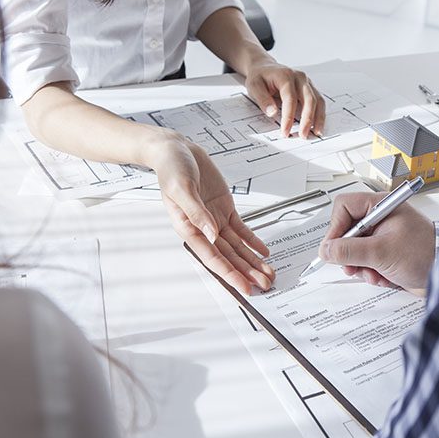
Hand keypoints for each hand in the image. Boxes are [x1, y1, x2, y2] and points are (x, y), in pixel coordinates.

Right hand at [144, 130, 274, 295]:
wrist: (176, 150)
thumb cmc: (170, 168)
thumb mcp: (181, 188)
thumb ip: (196, 212)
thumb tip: (211, 234)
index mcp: (188, 228)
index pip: (212, 258)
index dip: (230, 274)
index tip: (244, 287)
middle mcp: (203, 228)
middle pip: (229, 257)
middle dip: (247, 272)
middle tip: (265, 285)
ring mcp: (215, 219)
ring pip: (237, 247)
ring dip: (252, 261)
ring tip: (268, 274)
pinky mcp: (224, 209)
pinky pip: (242, 229)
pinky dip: (253, 241)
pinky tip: (263, 251)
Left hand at [244, 60, 326, 139]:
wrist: (265, 68)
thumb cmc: (259, 77)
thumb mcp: (254, 86)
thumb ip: (262, 99)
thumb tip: (272, 112)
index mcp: (285, 75)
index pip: (290, 98)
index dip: (288, 117)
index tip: (285, 131)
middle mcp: (300, 78)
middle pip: (309, 99)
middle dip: (307, 119)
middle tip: (303, 135)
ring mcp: (307, 83)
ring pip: (318, 101)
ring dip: (318, 118)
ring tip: (315, 133)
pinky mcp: (310, 89)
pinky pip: (319, 102)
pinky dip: (319, 115)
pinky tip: (317, 126)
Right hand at [319, 192, 435, 295]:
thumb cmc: (425, 253)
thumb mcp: (381, 252)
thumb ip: (349, 251)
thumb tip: (326, 250)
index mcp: (381, 206)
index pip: (344, 207)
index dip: (335, 227)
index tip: (334, 247)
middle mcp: (380, 218)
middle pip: (346, 231)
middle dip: (349, 253)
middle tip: (352, 266)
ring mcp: (383, 236)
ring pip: (354, 250)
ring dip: (361, 267)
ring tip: (374, 273)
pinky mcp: (386, 253)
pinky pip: (366, 262)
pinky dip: (371, 272)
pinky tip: (384, 277)